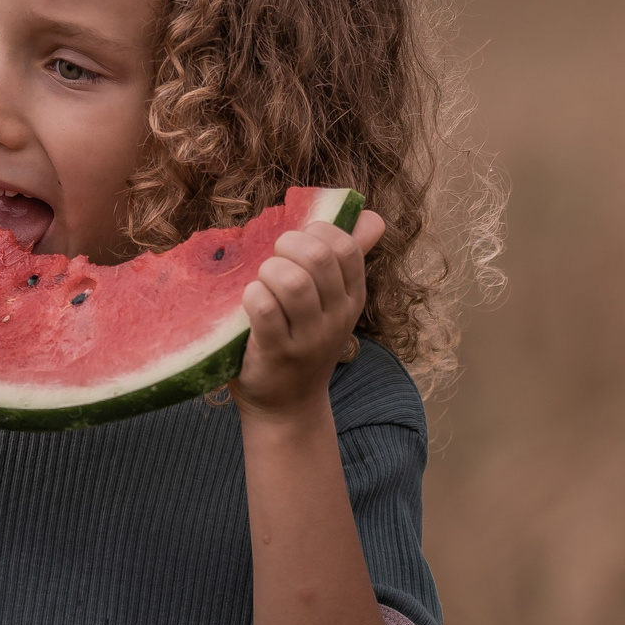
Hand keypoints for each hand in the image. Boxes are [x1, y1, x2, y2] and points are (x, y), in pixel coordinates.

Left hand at [231, 209, 384, 417]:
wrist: (288, 407)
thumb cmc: (304, 343)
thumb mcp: (333, 304)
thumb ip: (349, 259)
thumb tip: (374, 217)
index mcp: (352, 299)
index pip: (346, 248)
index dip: (318, 232)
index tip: (299, 243)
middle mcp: (336, 318)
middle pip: (319, 258)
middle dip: (288, 245)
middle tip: (275, 258)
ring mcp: (308, 339)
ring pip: (293, 282)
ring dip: (269, 270)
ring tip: (262, 281)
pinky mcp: (277, 354)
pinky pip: (265, 310)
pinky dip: (252, 296)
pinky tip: (250, 300)